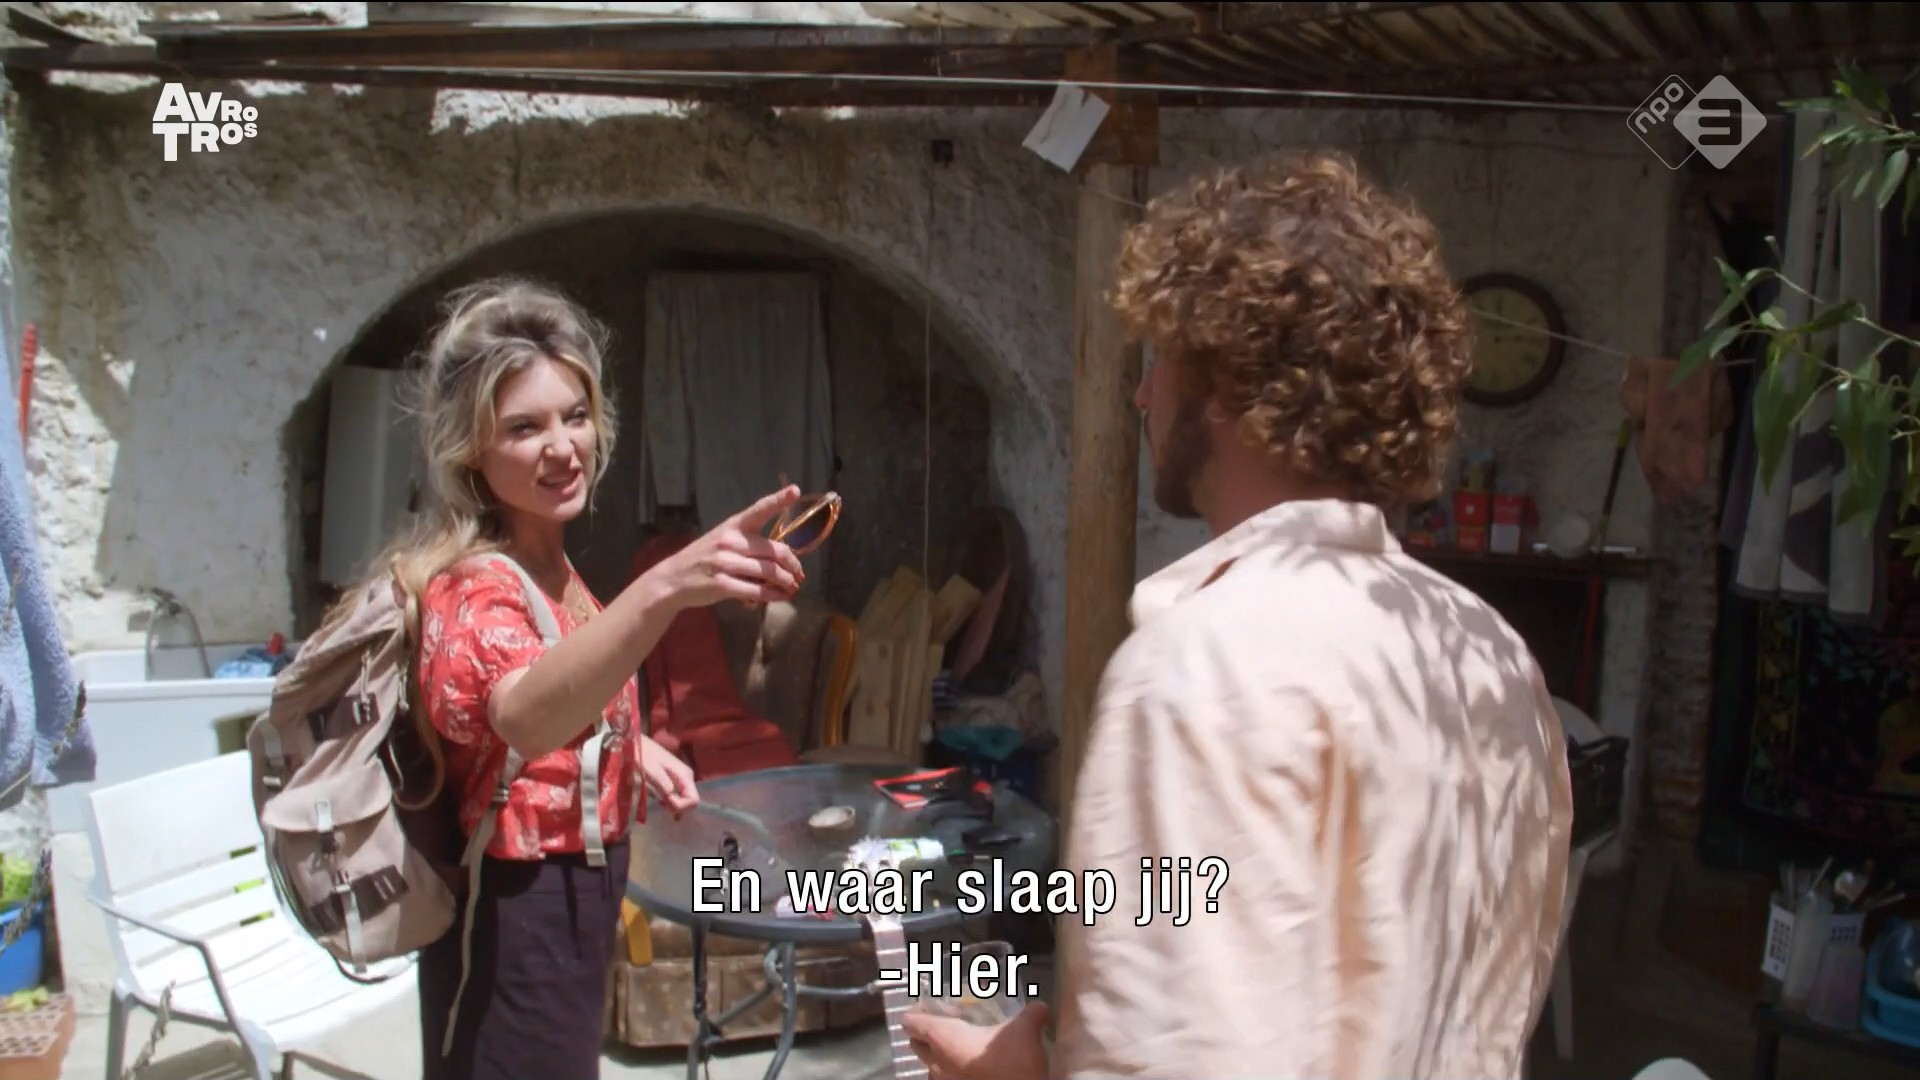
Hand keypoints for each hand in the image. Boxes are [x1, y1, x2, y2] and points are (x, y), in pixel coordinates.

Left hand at [638, 734, 699, 817]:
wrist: (636, 743)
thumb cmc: (642, 755)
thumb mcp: (651, 770)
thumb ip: (663, 784)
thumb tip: (671, 798)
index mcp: (685, 775)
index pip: (694, 800)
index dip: (680, 806)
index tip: (664, 803)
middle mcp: (686, 777)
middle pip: (689, 801)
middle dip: (675, 806)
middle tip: (659, 803)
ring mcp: (680, 778)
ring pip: (682, 799)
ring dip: (670, 803)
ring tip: (656, 799)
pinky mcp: (673, 779)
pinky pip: (676, 795)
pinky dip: (668, 800)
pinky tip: (657, 797)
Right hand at [643, 486, 806, 610]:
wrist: (673, 579)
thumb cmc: (704, 558)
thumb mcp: (723, 541)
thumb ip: (750, 546)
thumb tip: (783, 562)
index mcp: (733, 525)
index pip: (759, 509)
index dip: (779, 500)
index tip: (795, 490)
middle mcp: (731, 541)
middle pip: (775, 550)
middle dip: (793, 564)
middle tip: (799, 574)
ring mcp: (725, 563)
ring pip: (769, 572)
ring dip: (786, 582)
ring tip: (792, 587)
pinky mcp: (722, 585)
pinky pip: (757, 591)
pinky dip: (773, 595)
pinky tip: (780, 597)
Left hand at [903, 1001, 1050, 1079]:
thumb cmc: (1013, 1063)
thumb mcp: (1026, 1030)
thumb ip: (1031, 1014)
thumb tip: (1039, 1007)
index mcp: (942, 1038)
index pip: (910, 1021)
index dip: (921, 1010)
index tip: (943, 1007)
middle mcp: (936, 1062)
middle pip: (916, 1044)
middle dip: (928, 1033)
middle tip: (955, 1025)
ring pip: (930, 1066)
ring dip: (941, 1056)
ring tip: (966, 1049)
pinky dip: (954, 1074)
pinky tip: (976, 1069)